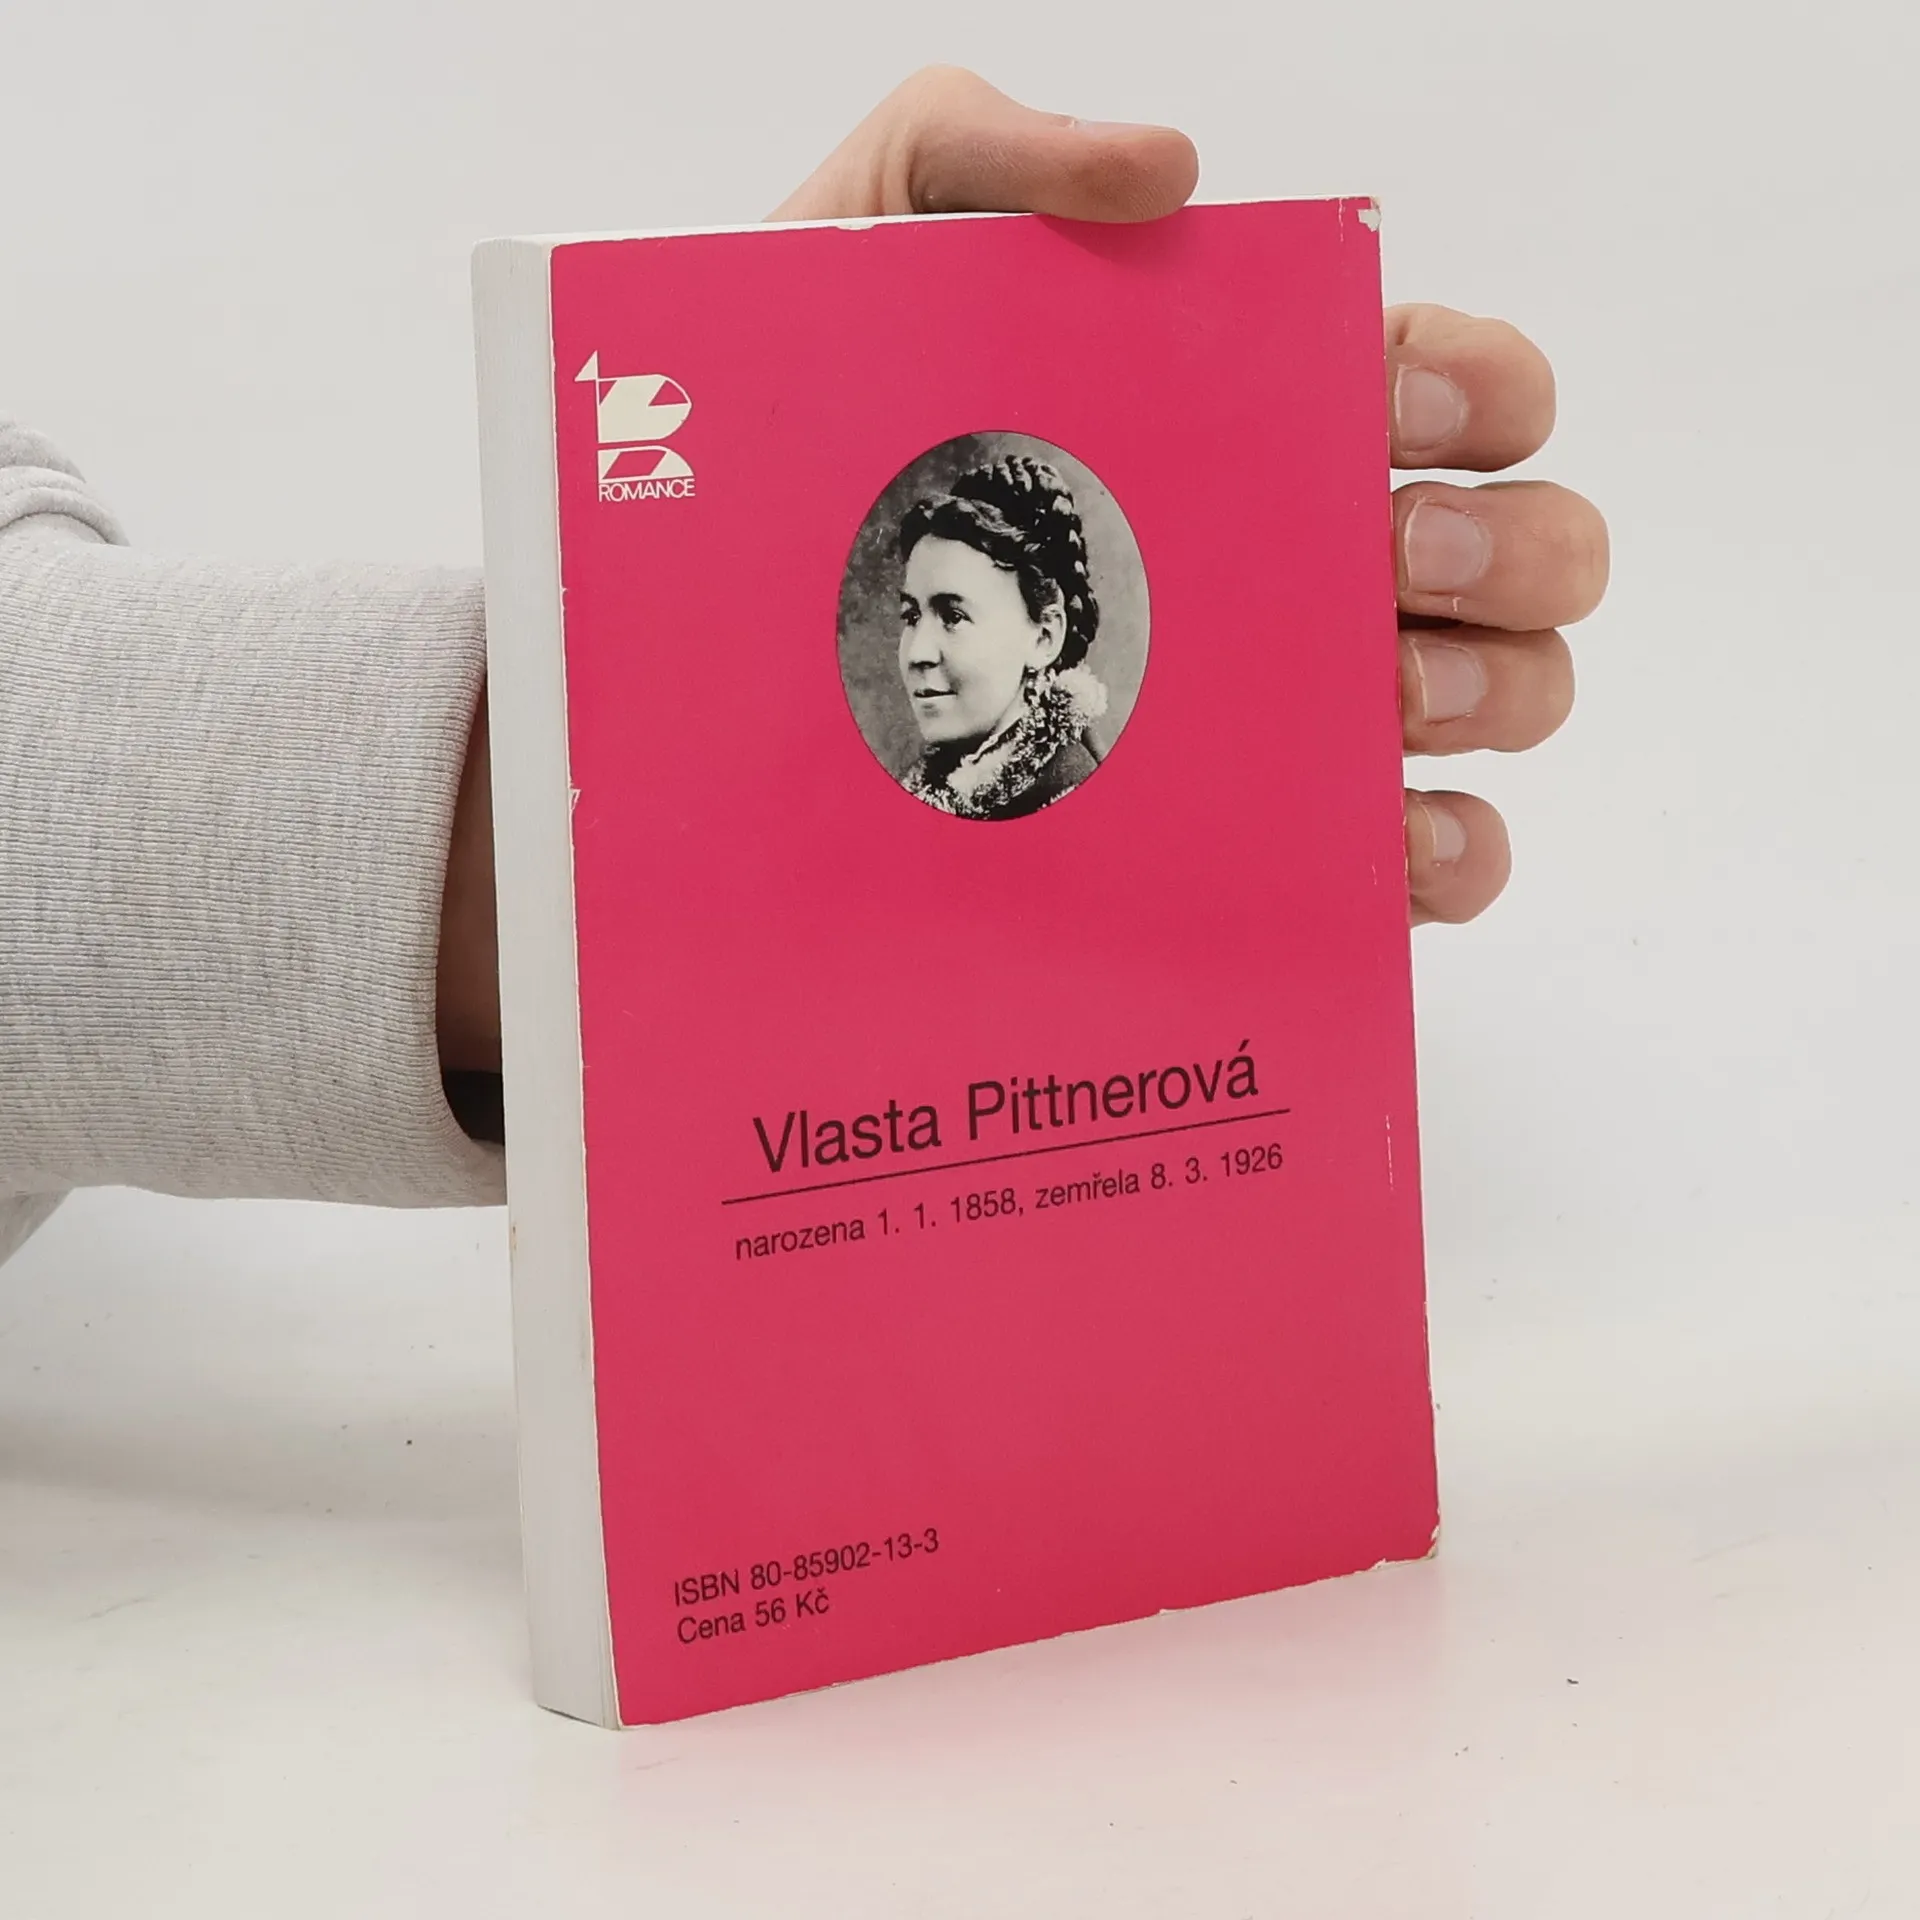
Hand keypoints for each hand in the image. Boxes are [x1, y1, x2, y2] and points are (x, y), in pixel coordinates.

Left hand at [771, 67, 1605, 925]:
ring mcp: (1292, 704)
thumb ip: (996, 149)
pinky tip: (1397, 836)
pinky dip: (1450, 852)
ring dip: (1493, 688)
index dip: (1481, 386)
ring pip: (1500, 695)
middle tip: (1398, 558)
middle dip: (1511, 546)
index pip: (1450, 385)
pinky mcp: (1260, 836)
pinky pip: (1417, 859)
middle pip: (1518, 547)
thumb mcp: (872, 248)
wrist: (717, 620)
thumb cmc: (803, 439)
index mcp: (1259, 415)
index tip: (1399, 405)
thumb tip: (1168, 169)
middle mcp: (1303, 560)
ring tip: (1382, 691)